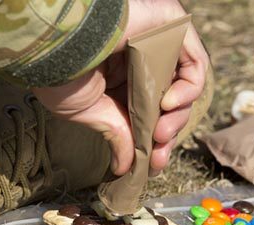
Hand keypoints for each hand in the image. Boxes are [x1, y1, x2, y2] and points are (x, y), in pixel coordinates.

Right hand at [32, 0, 209, 176]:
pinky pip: (194, 62)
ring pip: (185, 86)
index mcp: (123, 78)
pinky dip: (188, 89)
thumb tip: (124, 167)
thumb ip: (117, 135)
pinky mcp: (172, 27)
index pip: (152, 112)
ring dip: (177, 117)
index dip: (157, 140)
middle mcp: (143, 59)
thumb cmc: (64, 73)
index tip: (154, 164)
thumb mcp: (92, 114)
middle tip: (157, 153)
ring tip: (160, 134)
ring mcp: (159, 43)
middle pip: (171, 103)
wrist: (59, 44)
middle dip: (167, 134)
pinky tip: (168, 105)